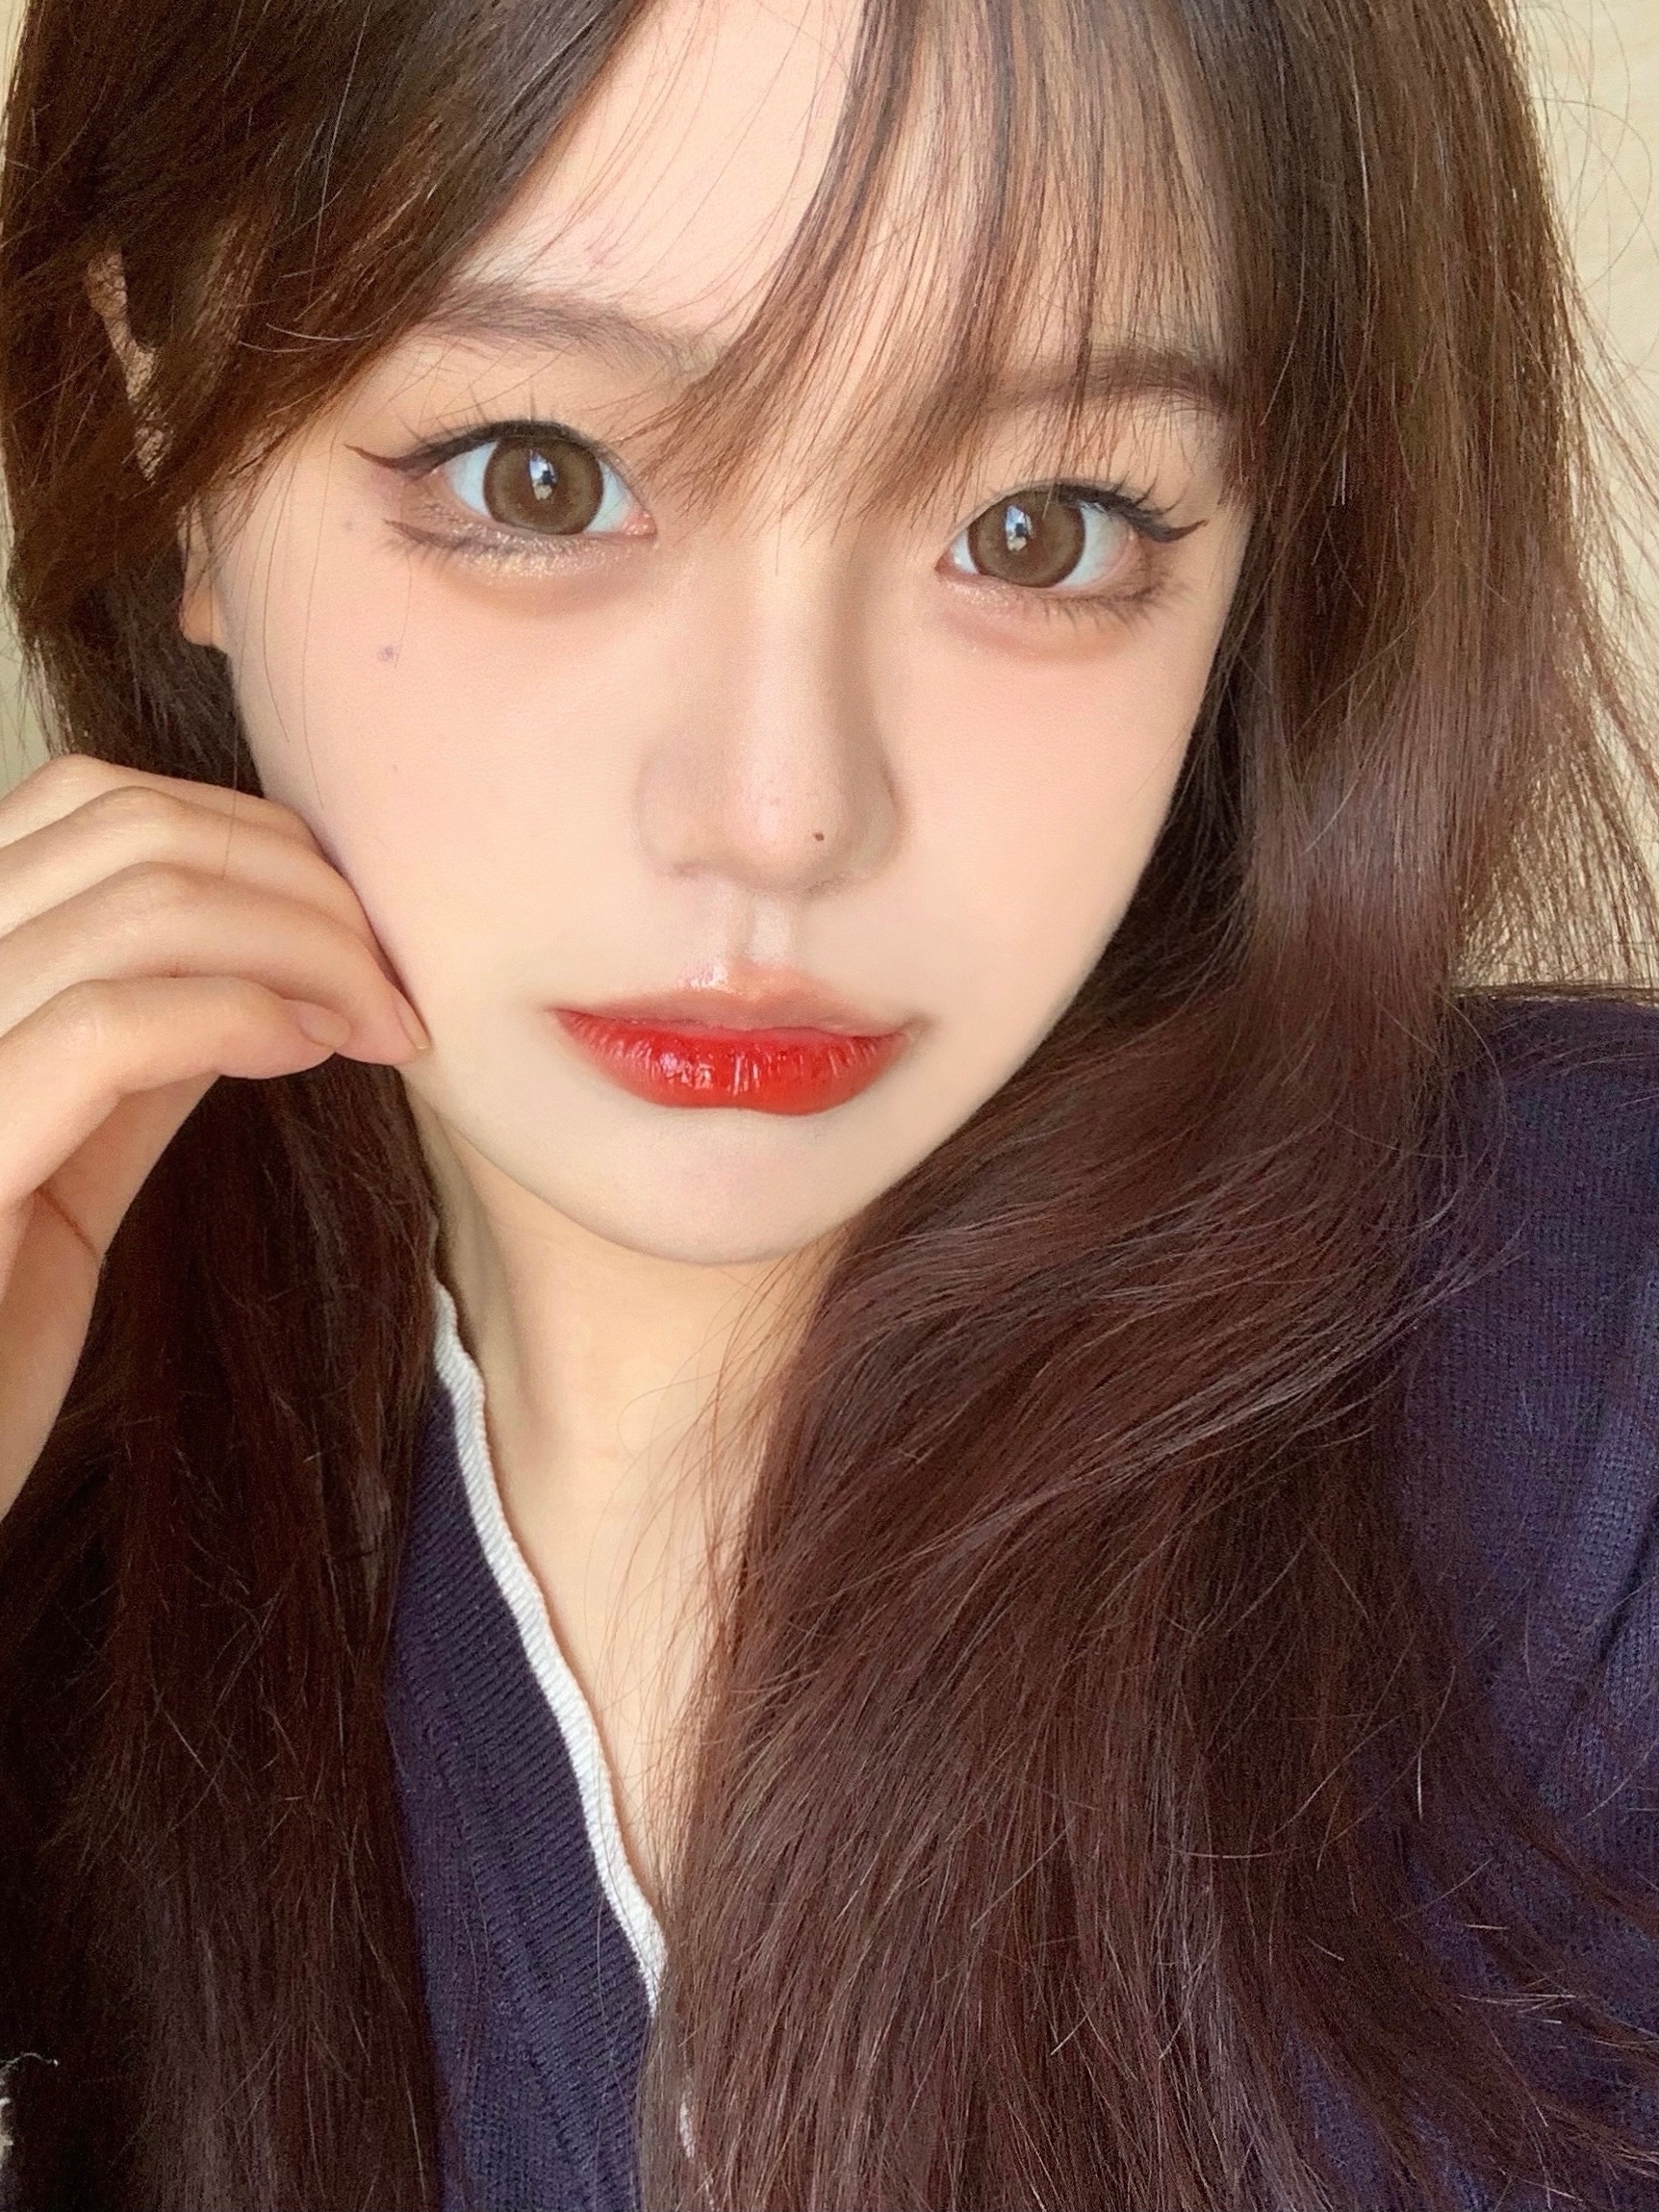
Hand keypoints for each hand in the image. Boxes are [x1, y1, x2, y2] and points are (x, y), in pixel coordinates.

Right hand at [0, 752, 429, 1521]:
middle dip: (302, 885)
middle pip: (130, 829)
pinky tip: (312, 1051)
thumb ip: (133, 1057)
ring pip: (137, 906)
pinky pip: (109, 1027)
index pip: (93, 804)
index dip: (253, 839)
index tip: (354, 929)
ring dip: (304, 947)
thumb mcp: (61, 1171)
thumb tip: (254, 974)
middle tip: (396, 983)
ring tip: (380, 1023)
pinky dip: (239, 1014)